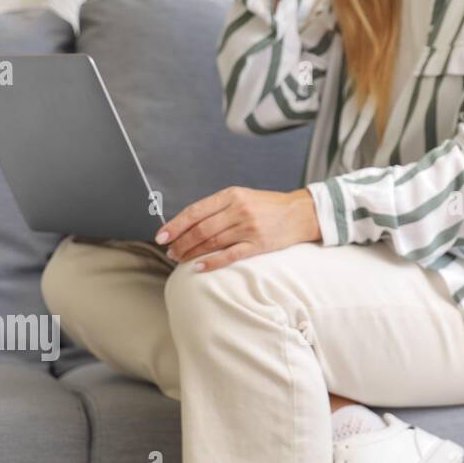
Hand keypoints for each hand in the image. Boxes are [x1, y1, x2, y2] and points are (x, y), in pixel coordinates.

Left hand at [155, 187, 321, 271]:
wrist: (301, 213)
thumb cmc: (269, 206)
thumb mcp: (243, 197)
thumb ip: (219, 207)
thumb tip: (189, 223)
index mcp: (232, 195)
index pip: (196, 211)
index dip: (175, 225)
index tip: (162, 236)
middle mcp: (239, 210)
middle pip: (200, 229)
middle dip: (181, 242)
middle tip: (171, 252)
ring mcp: (249, 227)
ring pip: (211, 242)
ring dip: (192, 253)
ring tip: (180, 259)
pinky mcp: (259, 244)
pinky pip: (230, 255)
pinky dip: (212, 262)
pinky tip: (199, 267)